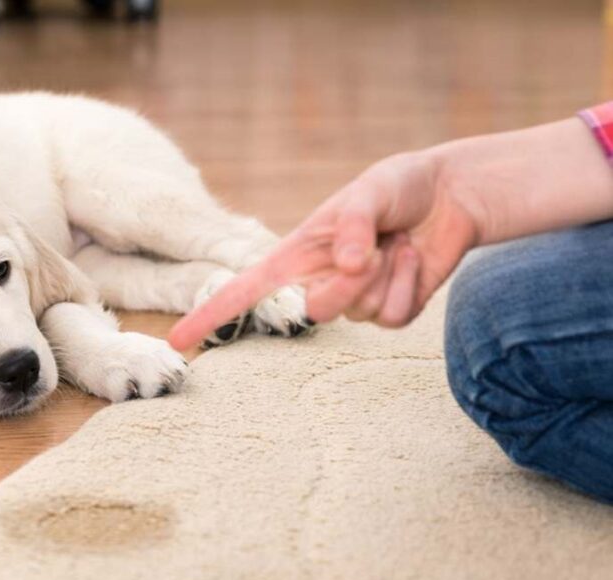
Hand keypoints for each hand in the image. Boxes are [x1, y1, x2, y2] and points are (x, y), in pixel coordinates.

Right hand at [168, 149, 482, 349]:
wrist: (451, 196)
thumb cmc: (399, 187)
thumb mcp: (371, 190)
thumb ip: (352, 224)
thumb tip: (345, 265)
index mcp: (297, 254)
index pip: (244, 290)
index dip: (209, 314)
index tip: (179, 340)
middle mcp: (319, 281)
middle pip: (315, 311)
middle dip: (347, 284)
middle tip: (373, 249)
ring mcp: (354, 300)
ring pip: (358, 314)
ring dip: (385, 275)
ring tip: (396, 243)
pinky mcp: (390, 311)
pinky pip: (393, 318)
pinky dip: (409, 286)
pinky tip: (413, 259)